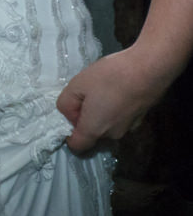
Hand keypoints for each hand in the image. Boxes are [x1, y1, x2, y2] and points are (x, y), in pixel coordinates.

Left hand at [56, 45, 175, 153]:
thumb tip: (71, 115)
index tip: (70, 116)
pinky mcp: (141, 118)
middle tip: (86, 96)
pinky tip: (117, 91)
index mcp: (95, 129)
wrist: (149, 69)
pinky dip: (115, 110)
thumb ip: (66, 104)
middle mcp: (113, 134)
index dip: (69, 135)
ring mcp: (130, 128)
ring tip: (103, 91)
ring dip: (101, 113)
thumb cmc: (109, 77)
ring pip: (107, 126)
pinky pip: (120, 118)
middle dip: (85, 119)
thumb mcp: (76, 85)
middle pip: (93, 134)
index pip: (78, 146)